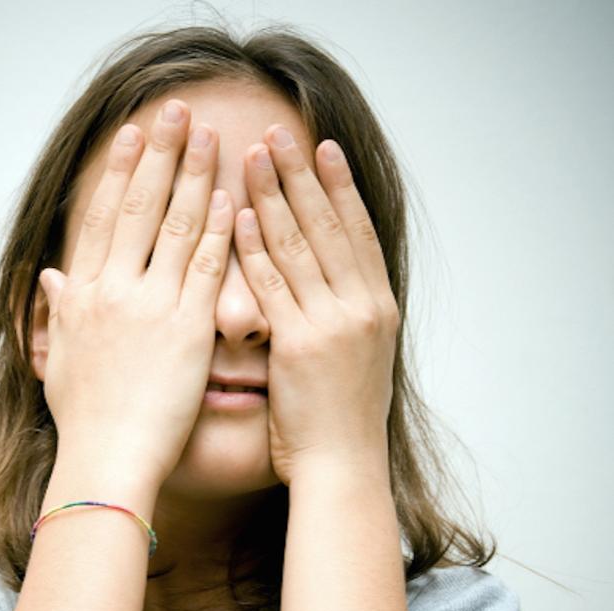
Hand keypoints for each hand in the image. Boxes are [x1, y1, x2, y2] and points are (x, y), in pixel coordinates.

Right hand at [38, 99, 233, 486]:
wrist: (106, 459)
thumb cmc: (84, 416)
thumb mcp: (59, 358)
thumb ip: (56, 311)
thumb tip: (51, 276)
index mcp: (82, 293)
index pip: (101, 215)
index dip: (120, 170)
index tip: (134, 136)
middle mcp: (113, 289)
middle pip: (139, 206)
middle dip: (161, 154)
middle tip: (177, 112)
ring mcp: (152, 306)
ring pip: (177, 227)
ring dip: (196, 178)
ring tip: (212, 138)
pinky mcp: (188, 329)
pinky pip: (207, 270)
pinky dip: (221, 231)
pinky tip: (233, 199)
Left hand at [235, 124, 400, 485]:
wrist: (343, 466)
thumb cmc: (344, 415)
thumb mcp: (361, 354)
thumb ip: (347, 309)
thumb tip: (329, 273)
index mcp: (379, 305)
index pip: (358, 230)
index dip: (340, 185)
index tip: (322, 146)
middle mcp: (362, 306)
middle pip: (329, 225)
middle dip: (303, 175)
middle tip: (280, 132)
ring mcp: (334, 323)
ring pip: (301, 245)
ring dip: (276, 195)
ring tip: (254, 155)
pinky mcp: (301, 344)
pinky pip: (275, 284)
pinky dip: (258, 246)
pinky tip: (242, 212)